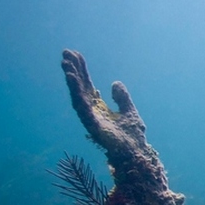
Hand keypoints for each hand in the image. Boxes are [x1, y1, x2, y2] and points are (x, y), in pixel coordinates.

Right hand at [61, 49, 163, 189]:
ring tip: (66, 64)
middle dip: (74, 70)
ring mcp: (91, 117)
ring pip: (78, 95)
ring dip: (72, 79)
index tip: (76, 55)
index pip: (88, 85)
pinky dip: (77, 93)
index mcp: (100, 107)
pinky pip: (82, 107)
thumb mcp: (129, 110)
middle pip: (80, 87)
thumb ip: (122, 97)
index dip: (82, 70)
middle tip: (66, 53)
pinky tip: (73, 80)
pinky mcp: (92, 124)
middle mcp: (92, 111)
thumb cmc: (133, 136)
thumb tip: (115, 82)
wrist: (137, 152)